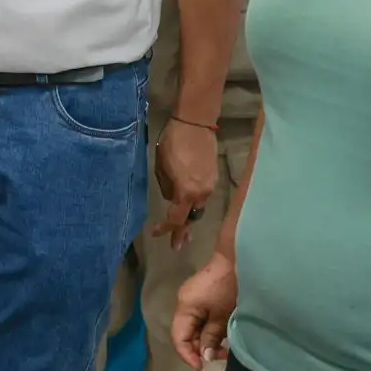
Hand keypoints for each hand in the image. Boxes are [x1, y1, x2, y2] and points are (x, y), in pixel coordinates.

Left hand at [152, 118, 218, 248]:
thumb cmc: (173, 142)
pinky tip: (189, 206)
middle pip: (191, 217)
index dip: (166, 228)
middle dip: (183, 232)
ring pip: (198, 207)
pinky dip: (195, 204)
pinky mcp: (214, 178)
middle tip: (177, 246)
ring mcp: (210, 186)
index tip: (156, 233)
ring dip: (190, 218)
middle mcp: (202, 193)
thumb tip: (172, 197)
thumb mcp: (161, 166)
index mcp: (186, 191)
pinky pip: (202, 196)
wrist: (196, 123)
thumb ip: (166, 187)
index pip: (176, 218)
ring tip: (183, 231)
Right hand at [171, 253, 236, 370]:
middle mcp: (184, 303)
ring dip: (207, 340)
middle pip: (185, 333)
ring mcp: (192, 298)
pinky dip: (209, 330)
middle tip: (221, 356)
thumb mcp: (222, 317)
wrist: (238, 260)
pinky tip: (223, 334)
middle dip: (200, 348)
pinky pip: (200, 319)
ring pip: (194, 327)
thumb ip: (211, 337)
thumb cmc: (228, 288)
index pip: (178, 338)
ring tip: (225, 348)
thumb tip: (205, 356)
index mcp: (184, 307)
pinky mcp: (202, 296)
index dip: (188, 355)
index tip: (203, 367)